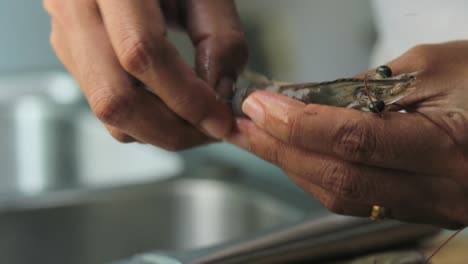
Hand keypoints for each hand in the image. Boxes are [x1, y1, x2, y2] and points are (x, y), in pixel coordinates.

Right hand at [44, 0, 246, 149]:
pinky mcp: (72, 52)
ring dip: (157, 130)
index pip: (142, 54)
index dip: (186, 97)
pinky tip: (170, 109)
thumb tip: (219, 94)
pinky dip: (142, 119)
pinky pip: (104, 103)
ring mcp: (67, 34)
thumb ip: (221, 37)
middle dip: (170, 129)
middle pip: (114, 97)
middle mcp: (76, 9)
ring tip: (193, 124)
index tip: (219, 118)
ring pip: (106, 110)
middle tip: (208, 132)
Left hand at [228, 41, 467, 227]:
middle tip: (246, 126)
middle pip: (339, 177)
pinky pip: (356, 201)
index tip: (260, 106)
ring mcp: (430, 207)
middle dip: (281, 150)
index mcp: (449, 147)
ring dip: (292, 166)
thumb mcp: (435, 66)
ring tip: (260, 141)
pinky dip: (317, 178)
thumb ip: (369, 87)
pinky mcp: (419, 209)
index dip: (298, 124)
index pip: (355, 141)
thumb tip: (309, 101)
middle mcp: (440, 189)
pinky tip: (295, 157)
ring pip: (341, 196)